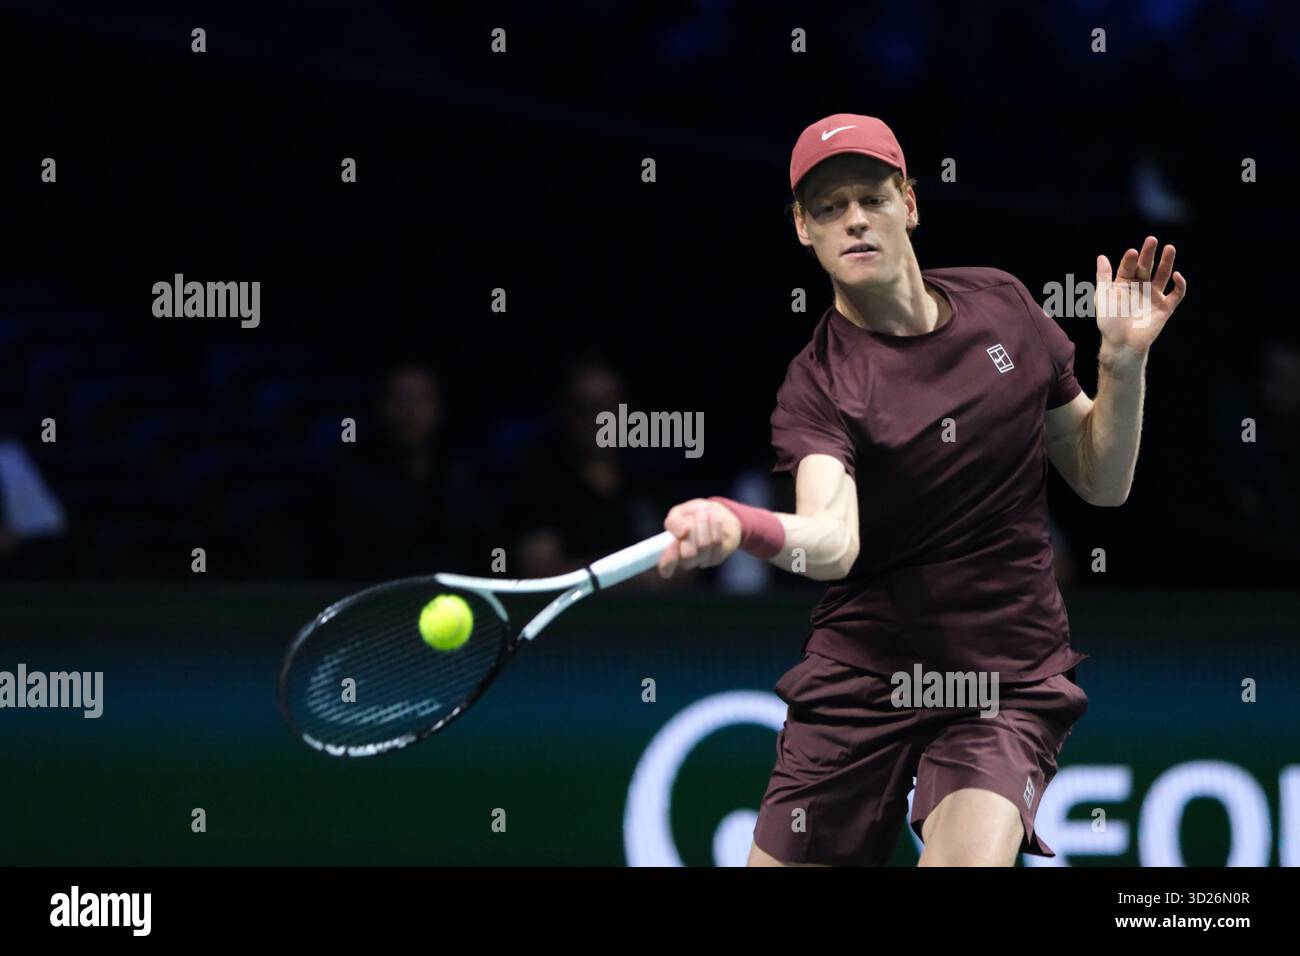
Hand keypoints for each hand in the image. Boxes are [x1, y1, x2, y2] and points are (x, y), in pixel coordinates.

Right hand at [657, 498, 741, 577]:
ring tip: (705, 512)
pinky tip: (715, 518)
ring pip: (704, 546)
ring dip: (704, 524)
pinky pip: (717, 543)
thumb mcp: (677, 514)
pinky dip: (716, 527)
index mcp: (670, 552)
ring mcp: (701, 562)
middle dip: (692, 529)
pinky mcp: (716, 559)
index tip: (674, 543)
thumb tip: (682, 533)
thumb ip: (674, 523)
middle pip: (688, 554)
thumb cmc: (691, 516)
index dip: (669, 559)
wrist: (713, 515)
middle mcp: (685, 562)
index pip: (666, 567)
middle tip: (696, 514)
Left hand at [1095, 236, 1186, 354]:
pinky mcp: (1165, 307)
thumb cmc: (1109, 323)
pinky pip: (1176, 294)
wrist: (1121, 344)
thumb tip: (1101, 256)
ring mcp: (1154, 296)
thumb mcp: (1103, 297)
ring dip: (1167, 262)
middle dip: (1149, 254)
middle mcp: (1140, 287)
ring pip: (1163, 275)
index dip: (1130, 259)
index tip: (1132, 252)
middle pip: (1146, 267)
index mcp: (1124, 284)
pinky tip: (1177, 275)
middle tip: (1152, 240)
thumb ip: (1103, 277)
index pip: (1128, 267)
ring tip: (1169, 248)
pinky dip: (1179, 284)